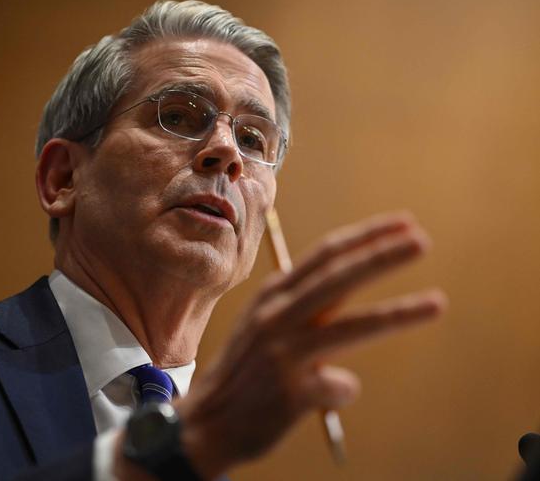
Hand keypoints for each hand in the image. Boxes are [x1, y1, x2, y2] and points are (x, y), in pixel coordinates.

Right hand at [175, 212, 446, 477]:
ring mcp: (282, 352)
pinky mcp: (289, 390)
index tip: (401, 224)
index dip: (366, 237)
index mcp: (273, 294)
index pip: (325, 255)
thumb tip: (353, 297)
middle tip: (421, 241)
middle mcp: (276, 315)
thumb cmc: (246, 368)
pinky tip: (325, 395)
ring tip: (436, 303)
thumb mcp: (267, 323)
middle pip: (339, 277)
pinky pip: (336, 387)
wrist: (207, 419)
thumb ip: (306, 306)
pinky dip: (340, 390)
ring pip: (350, 326)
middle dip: (382, 256)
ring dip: (397, 313)